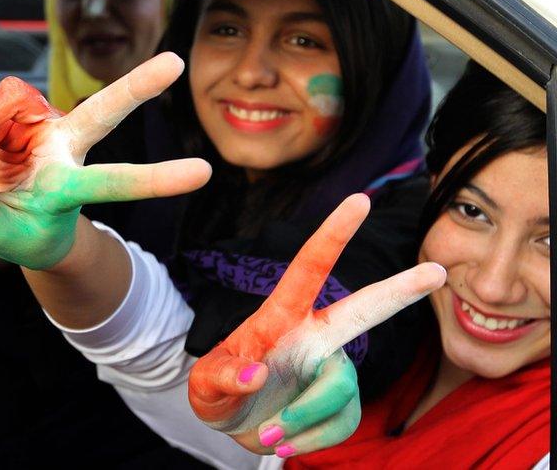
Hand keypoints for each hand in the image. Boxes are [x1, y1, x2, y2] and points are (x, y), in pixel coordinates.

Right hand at [0, 53, 211, 269]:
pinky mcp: (27, 111)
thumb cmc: (17, 230)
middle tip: (176, 63)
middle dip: (137, 86)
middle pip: (104, 113)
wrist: (15, 217)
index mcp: (68, 190)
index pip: (115, 182)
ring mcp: (49, 127)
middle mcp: (68, 151)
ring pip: (13, 101)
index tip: (203, 173)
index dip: (156, 178)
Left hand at [188, 194, 445, 456]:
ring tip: (269, 433)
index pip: (309, 268)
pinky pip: (342, 424)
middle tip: (436, 269)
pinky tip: (286, 440)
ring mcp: (332, 369)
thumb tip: (257, 373)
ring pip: (340, 391)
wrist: (233, 425)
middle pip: (364, 310)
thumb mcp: (204, 384)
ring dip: (302, 419)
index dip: (333, 235)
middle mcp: (315, 336)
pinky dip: (310, 440)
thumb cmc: (217, 390)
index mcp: (281, 317)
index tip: (359, 200)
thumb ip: (223, 377)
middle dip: (401, 290)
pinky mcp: (343, 404)